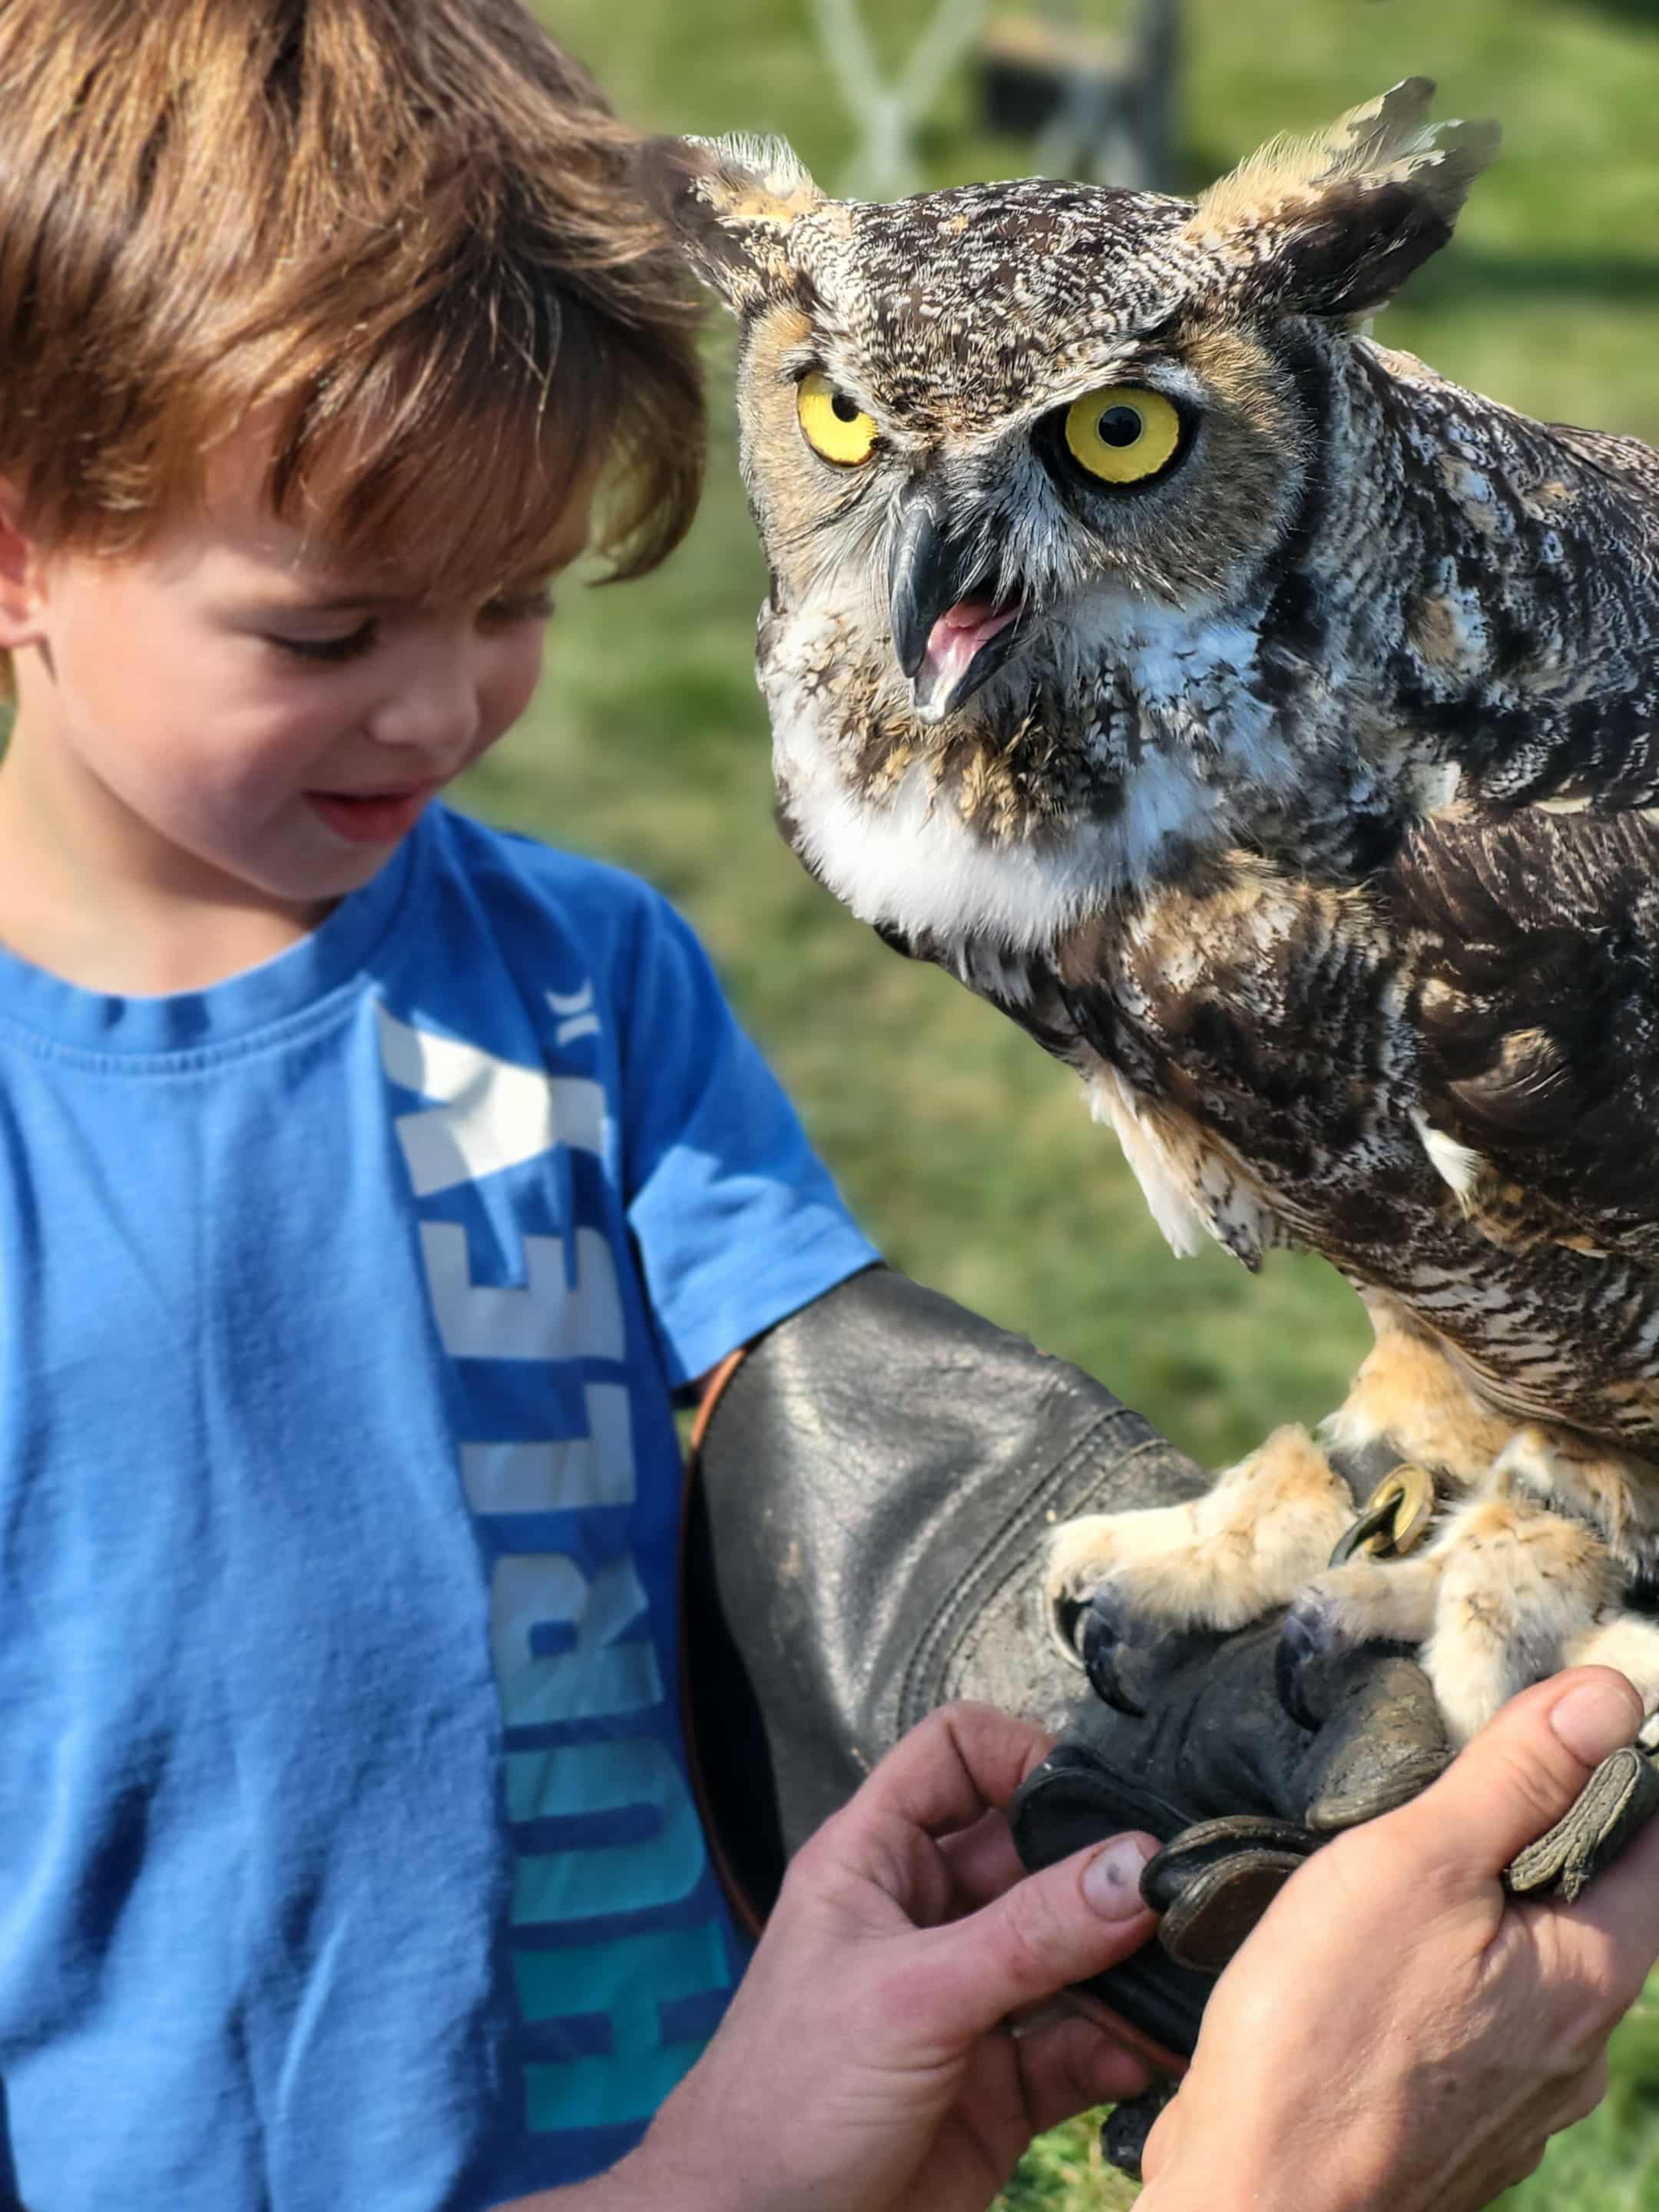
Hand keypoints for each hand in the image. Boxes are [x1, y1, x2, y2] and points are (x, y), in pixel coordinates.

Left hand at [634, 1703, 1161, 2211]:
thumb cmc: (785, 2099)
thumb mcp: (912, 1995)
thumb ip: (1029, 1934)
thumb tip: (1135, 1864)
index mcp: (876, 1862)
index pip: (955, 1756)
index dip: (1020, 1755)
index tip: (1091, 1798)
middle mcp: (925, 1919)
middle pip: (1032, 1856)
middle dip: (1102, 1871)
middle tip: (1172, 1891)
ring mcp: (966, 2003)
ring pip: (1069, 1957)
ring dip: (1125, 1967)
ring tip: (1179, 1973)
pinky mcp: (998, 2090)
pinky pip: (1078, 2049)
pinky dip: (1120, 2049)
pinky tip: (1148, 2051)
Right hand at [1139, 1667, 1658, 2211]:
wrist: (1260, 2203)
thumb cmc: (1327, 2034)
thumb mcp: (1418, 1864)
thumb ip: (1515, 1779)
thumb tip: (1608, 1695)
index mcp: (1592, 1974)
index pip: (1656, 1840)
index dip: (1613, 1762)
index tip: (1545, 1716)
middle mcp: (1577, 2047)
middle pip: (1594, 1902)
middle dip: (1536, 1830)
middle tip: (1449, 1775)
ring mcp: (1518, 2098)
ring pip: (1527, 1963)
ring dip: (1481, 1906)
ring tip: (1394, 1865)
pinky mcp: (1455, 2125)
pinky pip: (1473, 2021)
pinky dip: (1440, 1972)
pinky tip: (1369, 1962)